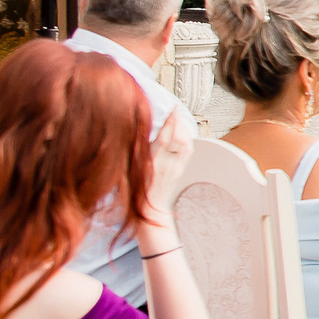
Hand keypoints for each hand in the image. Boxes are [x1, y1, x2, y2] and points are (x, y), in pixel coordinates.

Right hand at [138, 107, 195, 237]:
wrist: (149, 209)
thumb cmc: (135, 187)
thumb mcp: (131, 168)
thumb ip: (136, 150)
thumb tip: (138, 130)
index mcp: (151, 163)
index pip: (164, 138)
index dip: (171, 122)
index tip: (174, 109)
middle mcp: (166, 164)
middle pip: (178, 139)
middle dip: (179, 122)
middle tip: (177, 110)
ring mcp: (175, 168)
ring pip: (186, 144)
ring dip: (183, 129)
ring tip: (178, 119)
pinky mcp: (180, 171)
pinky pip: (187, 151)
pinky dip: (186, 139)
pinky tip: (183, 133)